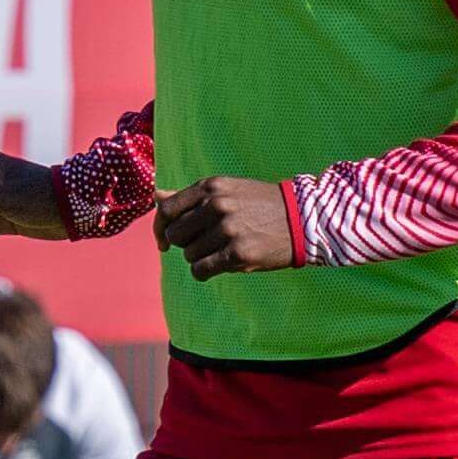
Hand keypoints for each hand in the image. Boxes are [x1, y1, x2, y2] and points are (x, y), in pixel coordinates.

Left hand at [154, 175, 296, 278]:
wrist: (302, 219)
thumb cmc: (259, 205)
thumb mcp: (226, 191)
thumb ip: (190, 196)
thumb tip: (155, 196)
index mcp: (211, 187)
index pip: (167, 210)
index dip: (160, 228)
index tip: (165, 241)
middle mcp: (217, 205)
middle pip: (175, 235)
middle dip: (185, 244)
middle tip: (206, 243)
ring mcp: (227, 229)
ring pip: (189, 255)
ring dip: (200, 258)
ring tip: (222, 250)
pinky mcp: (238, 253)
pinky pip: (200, 270)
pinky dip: (204, 272)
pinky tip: (219, 266)